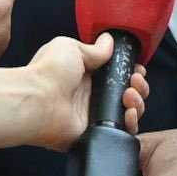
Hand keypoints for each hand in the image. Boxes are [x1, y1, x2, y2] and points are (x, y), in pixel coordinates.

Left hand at [24, 34, 148, 150]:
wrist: (37, 101)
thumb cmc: (48, 72)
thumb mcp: (72, 48)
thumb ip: (94, 49)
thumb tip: (109, 41)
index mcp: (86, 76)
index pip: (117, 76)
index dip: (131, 72)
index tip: (137, 69)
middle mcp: (91, 97)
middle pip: (127, 94)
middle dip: (139, 87)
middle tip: (135, 81)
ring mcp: (94, 117)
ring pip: (128, 113)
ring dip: (137, 102)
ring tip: (129, 95)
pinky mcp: (95, 134)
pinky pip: (121, 133)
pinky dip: (131, 123)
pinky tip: (129, 112)